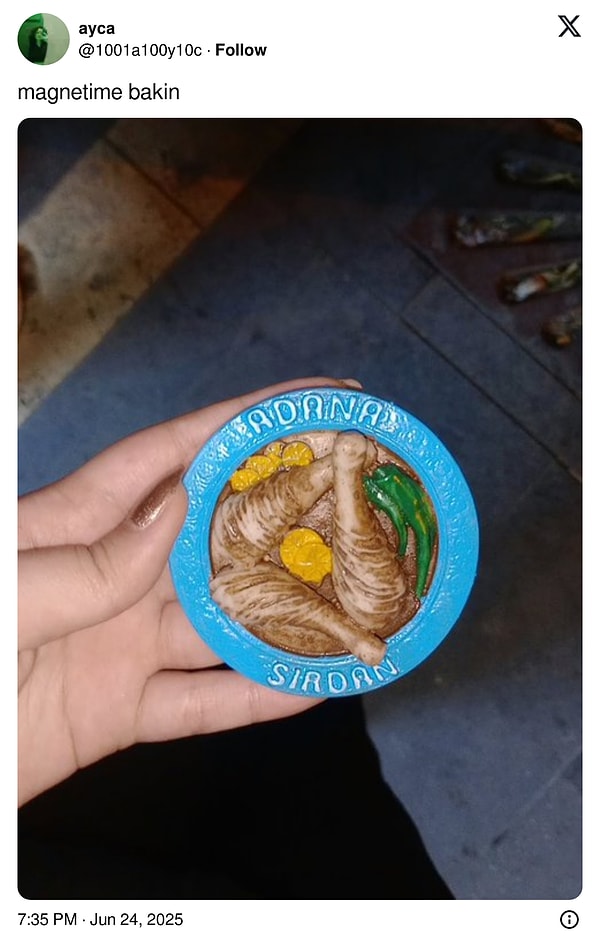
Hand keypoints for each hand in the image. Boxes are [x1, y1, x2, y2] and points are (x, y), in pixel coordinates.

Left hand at [18, 377, 349, 804]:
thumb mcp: (0, 600)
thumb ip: (82, 563)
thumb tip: (173, 510)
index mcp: (73, 525)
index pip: (173, 455)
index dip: (243, 421)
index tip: (316, 403)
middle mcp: (110, 576)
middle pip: (215, 534)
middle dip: (286, 511)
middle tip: (358, 499)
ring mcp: (117, 643)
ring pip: (221, 622)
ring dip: (287, 612)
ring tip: (356, 597)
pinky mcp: (119, 711)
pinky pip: (201, 702)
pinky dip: (256, 698)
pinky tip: (314, 685)